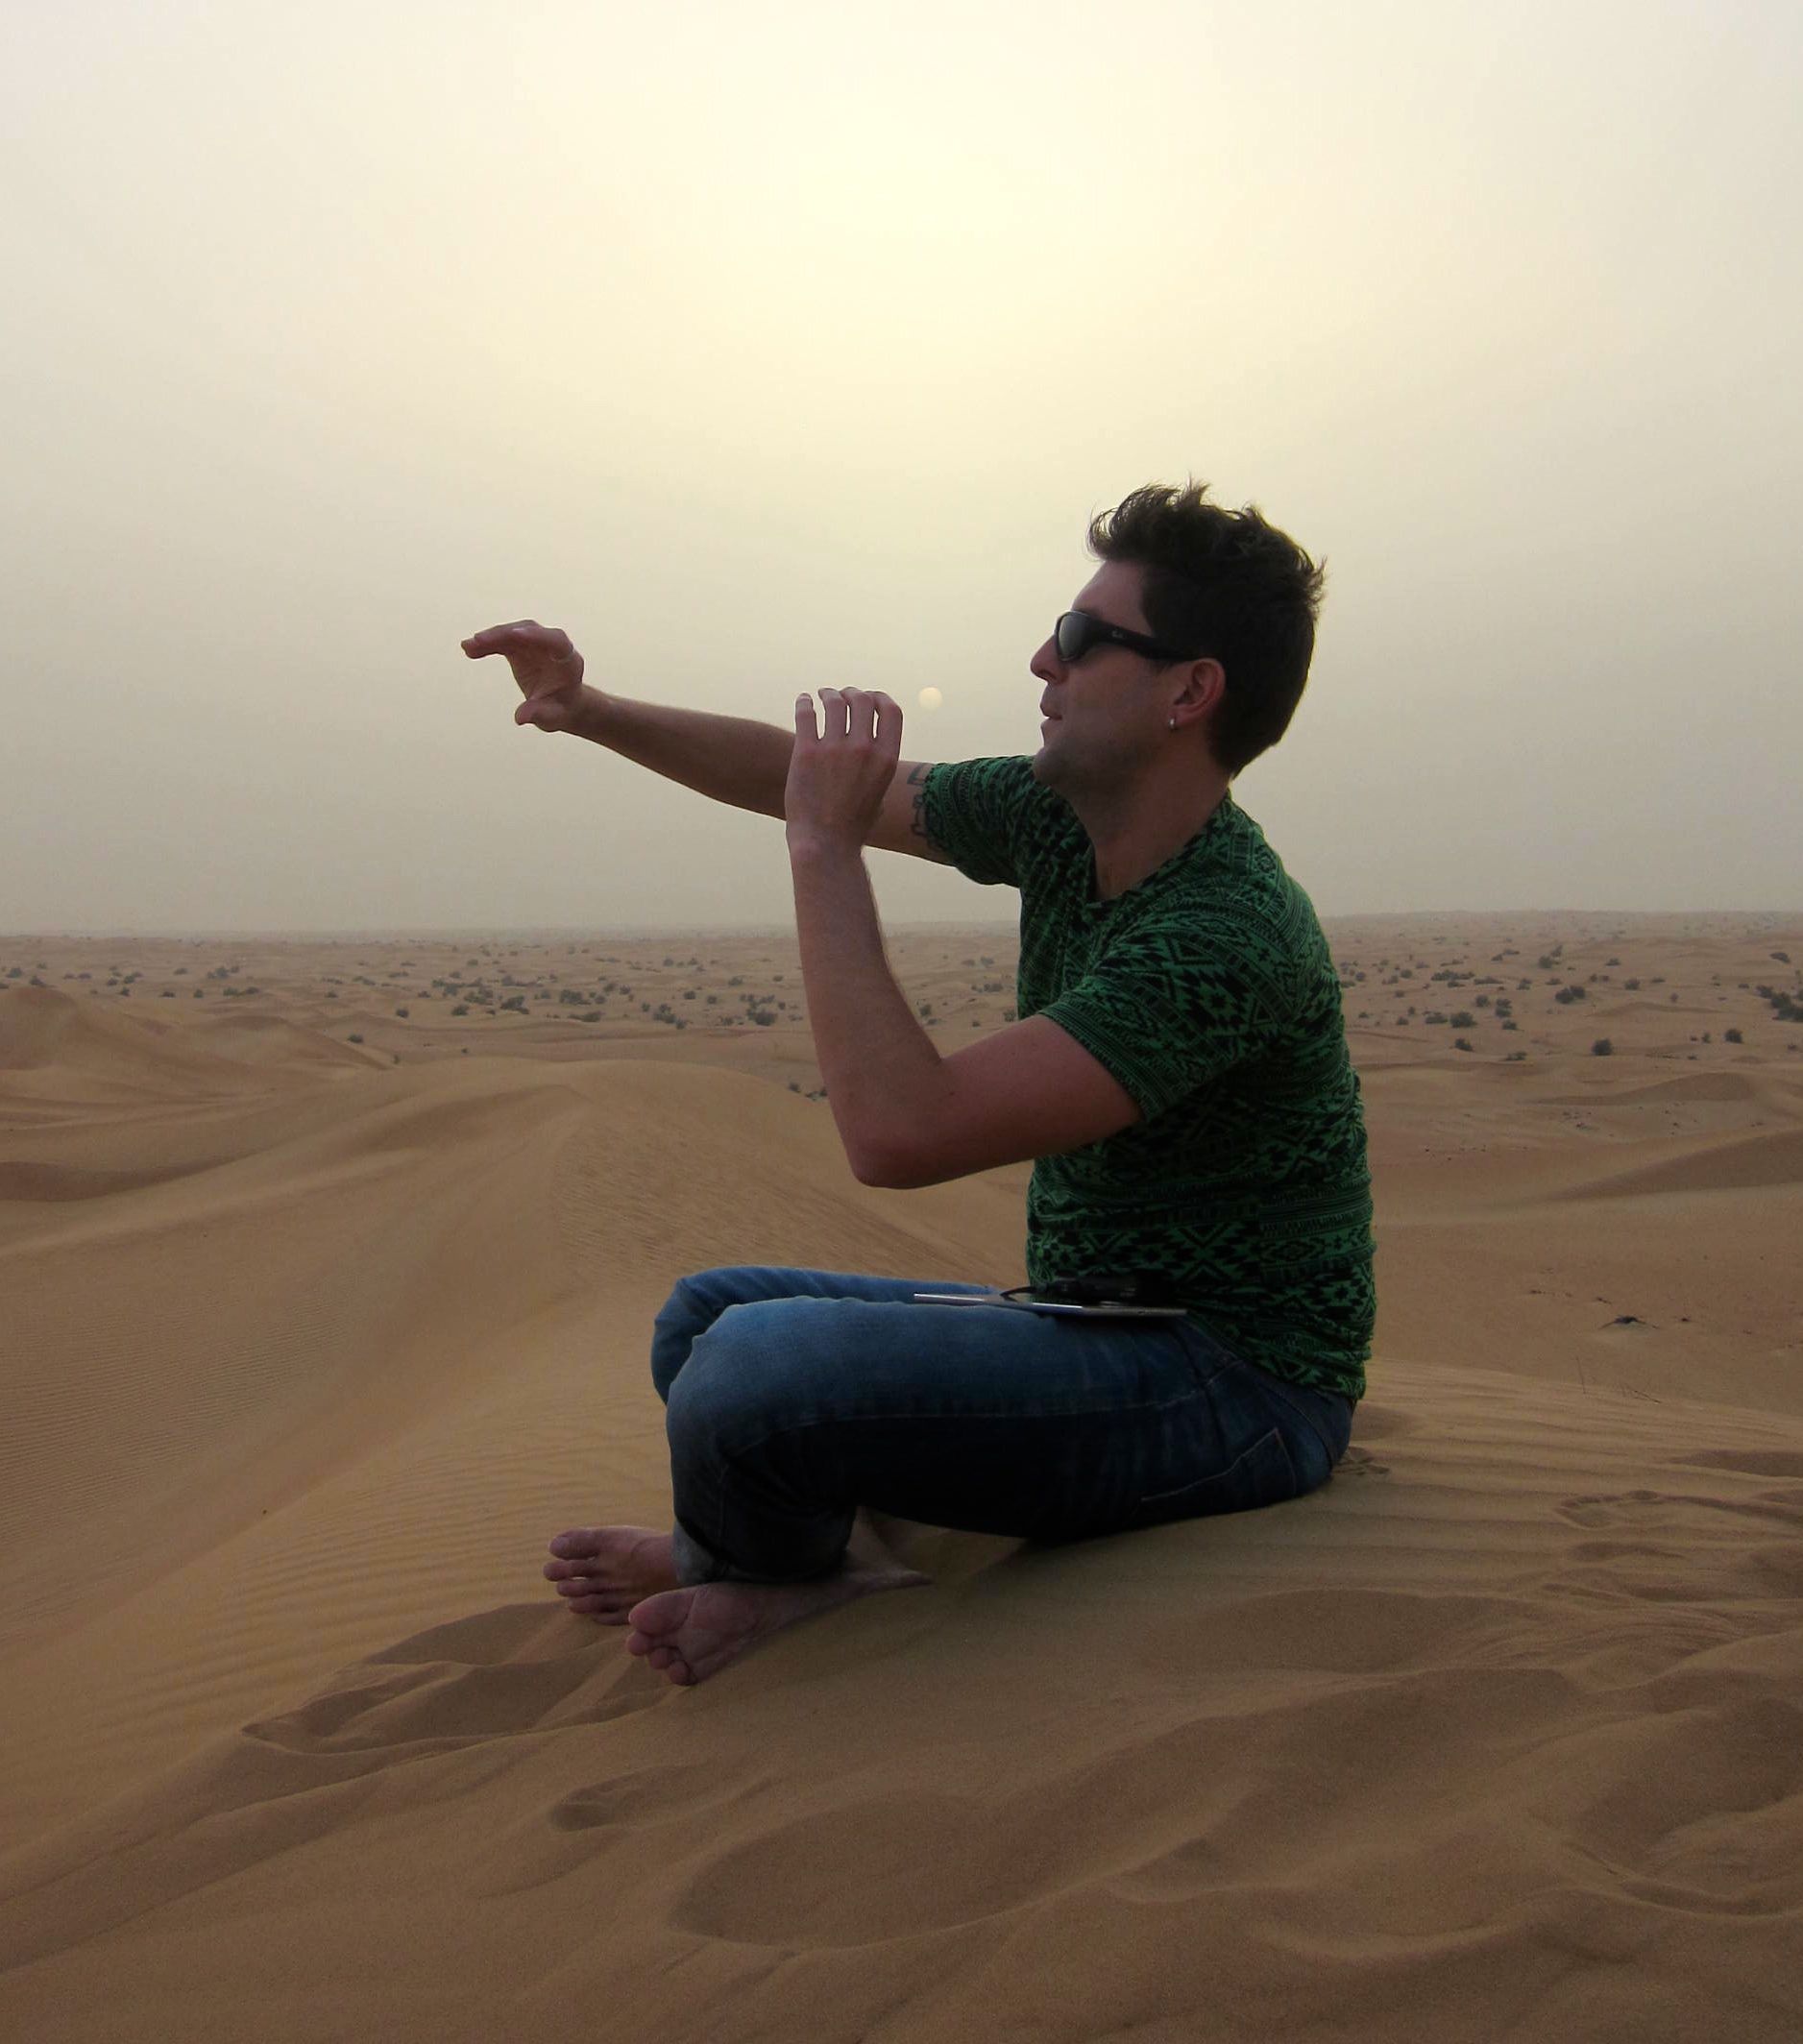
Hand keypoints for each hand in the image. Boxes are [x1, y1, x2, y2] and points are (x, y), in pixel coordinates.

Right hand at [461, 620, 589, 732]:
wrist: (560, 705)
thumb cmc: (560, 709)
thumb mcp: (553, 717)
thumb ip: (539, 714)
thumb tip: (520, 718)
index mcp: (568, 661)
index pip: (557, 641)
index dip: (537, 635)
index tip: (516, 634)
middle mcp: (553, 647)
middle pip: (530, 631)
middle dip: (505, 634)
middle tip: (480, 640)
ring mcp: (536, 644)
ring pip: (513, 633)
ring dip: (491, 638)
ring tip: (468, 647)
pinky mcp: (521, 647)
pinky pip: (503, 641)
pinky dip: (486, 645)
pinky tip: (468, 649)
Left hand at [785, 688, 901, 850]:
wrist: (825, 845)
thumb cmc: (852, 827)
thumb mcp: (878, 795)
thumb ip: (879, 770)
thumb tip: (876, 756)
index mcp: (886, 759)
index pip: (891, 711)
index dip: (880, 698)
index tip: (870, 697)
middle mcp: (863, 749)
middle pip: (863, 700)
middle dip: (852, 693)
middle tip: (841, 695)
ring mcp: (834, 749)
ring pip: (834, 702)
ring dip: (828, 693)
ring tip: (820, 696)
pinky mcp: (806, 752)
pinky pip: (806, 714)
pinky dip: (804, 702)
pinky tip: (803, 702)